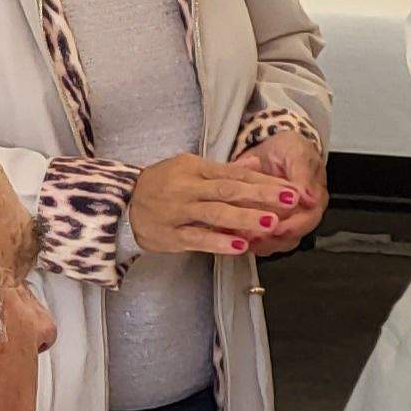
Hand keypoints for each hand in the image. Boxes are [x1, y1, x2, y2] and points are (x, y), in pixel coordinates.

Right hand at [128, 153, 276, 257]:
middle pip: (228, 190)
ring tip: (271, 223)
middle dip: (261, 195)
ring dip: (244, 218)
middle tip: (290, 200)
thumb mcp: (188, 169)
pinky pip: (197, 238)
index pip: (234, 174)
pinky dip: (219, 241)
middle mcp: (186, 188)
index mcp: (193, 168)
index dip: (264, 182)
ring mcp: (177, 211)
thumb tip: (257, 165)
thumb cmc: (159, 185)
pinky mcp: (170, 235)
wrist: (119, 205)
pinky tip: (240, 245)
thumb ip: (224, 170)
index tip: (290, 188)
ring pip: (215, 213)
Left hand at [233, 132, 327, 255]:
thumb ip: (302, 174)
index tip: (275, 227)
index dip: (292, 227)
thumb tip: (310, 197)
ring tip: (237, 236)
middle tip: (250, 235)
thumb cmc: (288, 149)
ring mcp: (281, 221)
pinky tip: (227, 234)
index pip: (307, 221)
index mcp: (313, 201)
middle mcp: (299, 216)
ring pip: (271, 242)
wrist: (269, 145)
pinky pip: (255, 238)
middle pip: (289, 238)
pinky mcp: (261, 222)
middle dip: (269, 238)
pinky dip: (242, 238)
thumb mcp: (296, 153)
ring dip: (255, 242)